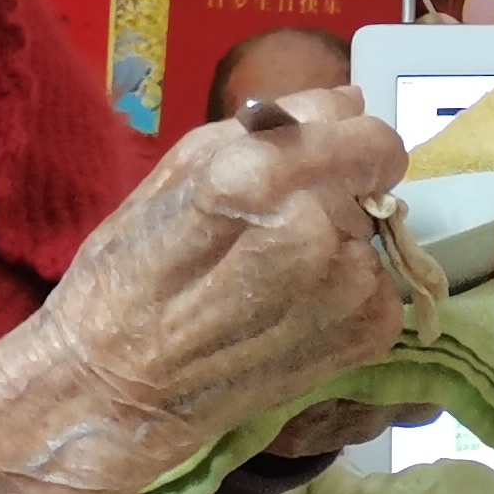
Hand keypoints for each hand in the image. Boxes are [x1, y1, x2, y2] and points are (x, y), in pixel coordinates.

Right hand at [0, 89, 409, 493]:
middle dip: (333, 190)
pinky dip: (347, 293)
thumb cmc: (130, 273)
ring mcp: (347, 291)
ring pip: (372, 232)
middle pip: (369, 179)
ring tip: (271, 278)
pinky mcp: (368, 336)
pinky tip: (290, 313)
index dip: (343, 138)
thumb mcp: (177, 172)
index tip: (317, 156)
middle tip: (269, 231)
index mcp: (256, 178)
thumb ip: (270, 126)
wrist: (112, 392)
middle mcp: (313, 232)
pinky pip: (380, 286)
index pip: (361, 130)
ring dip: (338, 243)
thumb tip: (348, 102)